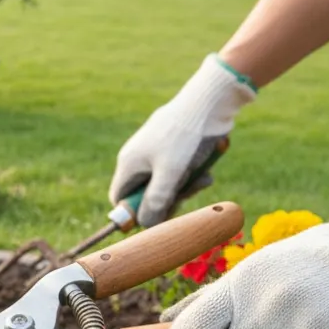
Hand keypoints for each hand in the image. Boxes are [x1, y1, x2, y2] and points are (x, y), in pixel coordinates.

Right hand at [109, 54, 256, 226]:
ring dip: (184, 188)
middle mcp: (138, 158)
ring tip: (202, 180)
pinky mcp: (174, 148)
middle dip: (167, 200)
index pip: (119, 199)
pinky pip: (178, 172)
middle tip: (186, 197)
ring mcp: (156, 152)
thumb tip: (145, 225)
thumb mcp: (170, 174)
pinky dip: (192, 175)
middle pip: (145, 194)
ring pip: (165, 184)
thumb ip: (156, 201)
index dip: (134, 213)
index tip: (157, 216)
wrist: (209, 102)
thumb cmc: (185, 137)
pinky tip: (206, 172)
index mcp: (129, 163)